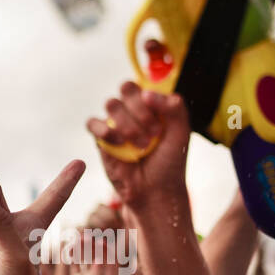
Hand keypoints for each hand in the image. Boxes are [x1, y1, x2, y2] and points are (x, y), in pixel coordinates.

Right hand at [87, 82, 190, 209]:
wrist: (154, 191)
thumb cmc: (169, 162)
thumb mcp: (181, 132)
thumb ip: (173, 107)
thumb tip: (146, 92)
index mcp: (152, 105)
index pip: (146, 84)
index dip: (151, 100)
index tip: (161, 126)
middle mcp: (133, 111)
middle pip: (126, 88)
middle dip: (140, 110)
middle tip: (152, 134)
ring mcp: (115, 124)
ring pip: (111, 104)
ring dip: (127, 123)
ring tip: (139, 145)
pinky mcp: (100, 141)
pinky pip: (92, 123)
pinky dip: (104, 130)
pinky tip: (118, 143)